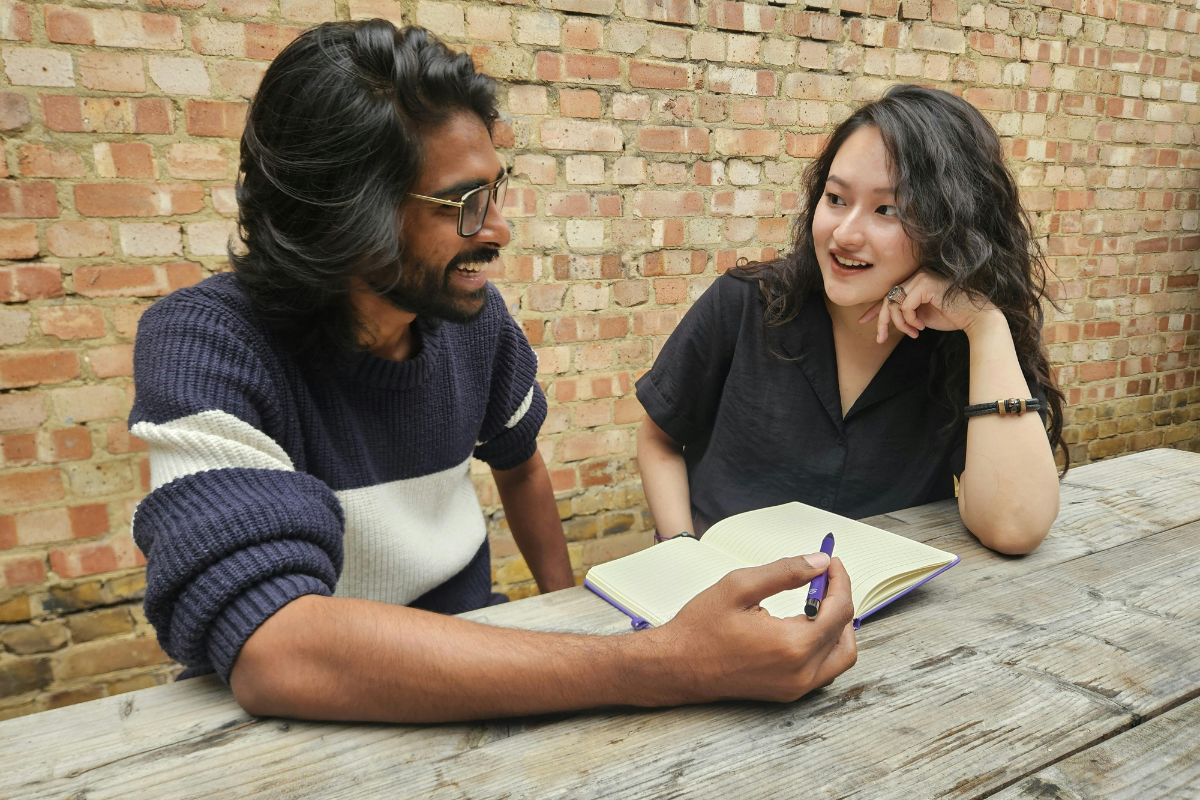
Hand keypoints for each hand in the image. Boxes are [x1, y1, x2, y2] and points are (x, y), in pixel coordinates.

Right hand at [652, 554, 856, 703]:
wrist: (675, 667)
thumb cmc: (701, 627)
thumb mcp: (739, 586)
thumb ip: (785, 572)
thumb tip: (820, 562)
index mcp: (792, 644)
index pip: (838, 610)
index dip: (839, 580)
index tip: (831, 562)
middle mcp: (800, 672)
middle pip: (845, 634)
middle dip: (840, 601)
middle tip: (825, 580)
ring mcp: (795, 687)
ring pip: (841, 657)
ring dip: (837, 627)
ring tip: (818, 601)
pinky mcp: (788, 693)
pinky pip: (824, 670)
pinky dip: (825, 645)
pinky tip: (806, 625)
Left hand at [858, 270, 998, 344]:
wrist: (977, 318)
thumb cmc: (953, 317)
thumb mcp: (921, 316)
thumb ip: (904, 313)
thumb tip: (884, 318)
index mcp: (917, 281)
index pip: (890, 293)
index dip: (875, 309)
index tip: (863, 321)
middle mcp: (917, 275)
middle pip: (887, 297)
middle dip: (882, 320)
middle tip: (880, 338)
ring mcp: (922, 277)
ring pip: (893, 302)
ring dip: (900, 323)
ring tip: (913, 333)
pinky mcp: (926, 283)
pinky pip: (904, 305)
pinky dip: (909, 319)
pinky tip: (921, 327)